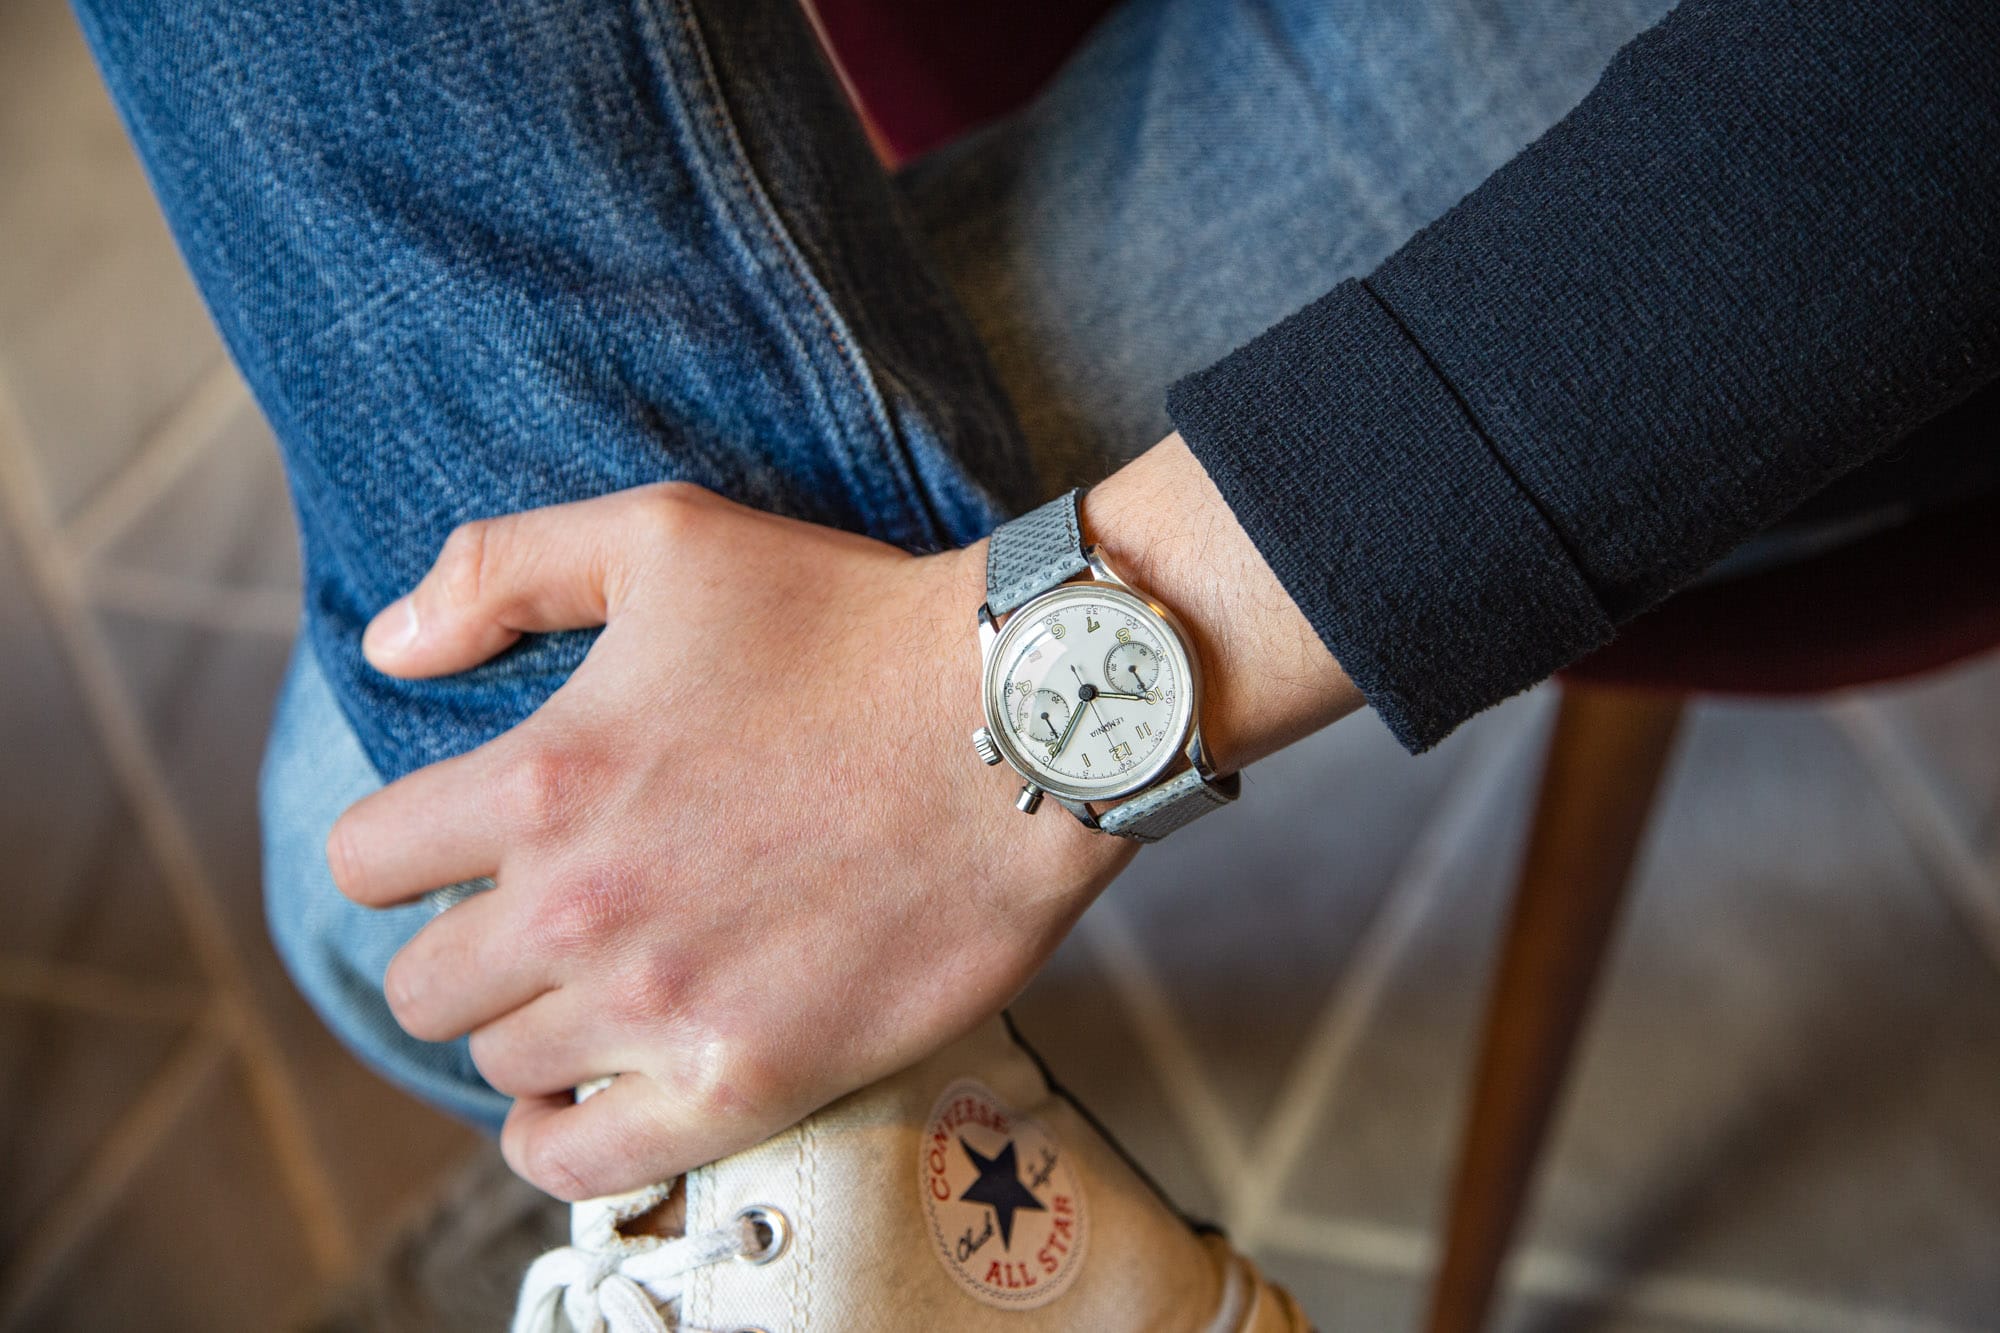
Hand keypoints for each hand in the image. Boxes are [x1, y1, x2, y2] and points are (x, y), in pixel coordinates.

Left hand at [327, 483, 1130, 1199]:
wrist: (1023, 727)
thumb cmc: (854, 621)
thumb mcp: (669, 534)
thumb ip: (504, 569)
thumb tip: (390, 647)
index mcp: (544, 778)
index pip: (367, 862)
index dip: (400, 852)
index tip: (454, 850)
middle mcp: (580, 906)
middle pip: (423, 985)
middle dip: (466, 948)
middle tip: (538, 921)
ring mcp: (661, 1006)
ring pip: (503, 1064)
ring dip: (532, 1026)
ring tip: (594, 990)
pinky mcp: (748, 1078)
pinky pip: (582, 1159)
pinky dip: (558, 1138)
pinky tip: (576, 1100)